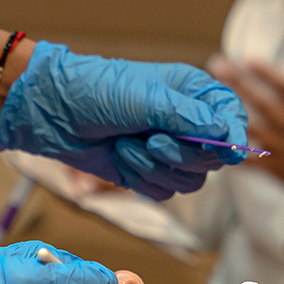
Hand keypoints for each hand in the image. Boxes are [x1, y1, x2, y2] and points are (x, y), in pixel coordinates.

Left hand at [0, 42, 249, 201]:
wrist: (51, 113)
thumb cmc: (95, 91)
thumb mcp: (144, 99)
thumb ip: (188, 118)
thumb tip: (228, 136)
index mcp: (193, 93)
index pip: (232, 119)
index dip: (233, 138)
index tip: (227, 152)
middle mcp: (186, 122)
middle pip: (213, 158)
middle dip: (181, 155)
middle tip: (151, 140)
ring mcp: (167, 149)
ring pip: (189, 180)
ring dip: (154, 168)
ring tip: (126, 146)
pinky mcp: (147, 172)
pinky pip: (163, 191)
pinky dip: (140, 179)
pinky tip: (119, 157)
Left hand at [210, 57, 283, 236]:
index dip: (267, 73)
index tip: (247, 58)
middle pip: (263, 104)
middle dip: (239, 84)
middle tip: (217, 65)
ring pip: (252, 129)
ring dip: (229, 111)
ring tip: (210, 96)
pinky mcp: (275, 168)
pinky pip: (248, 159)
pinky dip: (231, 150)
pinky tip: (212, 137)